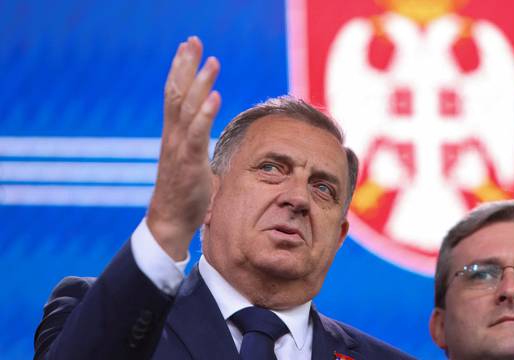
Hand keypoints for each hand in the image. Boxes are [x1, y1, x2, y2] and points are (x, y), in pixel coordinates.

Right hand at [147, 36, 220, 260]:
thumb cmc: (185, 194)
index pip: (176, 95)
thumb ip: (198, 146)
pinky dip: (205, 114)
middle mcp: (173, 136)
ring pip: (187, 108)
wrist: (169, 222)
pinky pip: (197, 135)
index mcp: (175, 134)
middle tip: (193, 40)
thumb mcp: (193, 163)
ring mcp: (179, 148)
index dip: (182, 70)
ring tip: (212, 60)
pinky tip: (215, 97)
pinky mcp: (188, 163)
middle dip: (186, 65)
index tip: (188, 48)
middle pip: (177, 93)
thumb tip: (210, 139)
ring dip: (201, 83)